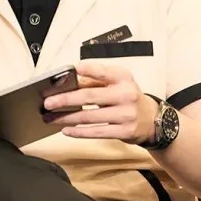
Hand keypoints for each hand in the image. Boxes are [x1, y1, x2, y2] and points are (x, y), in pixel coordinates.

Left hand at [42, 61, 157, 143]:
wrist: (153, 120)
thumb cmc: (128, 97)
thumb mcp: (117, 82)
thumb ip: (95, 80)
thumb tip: (68, 81)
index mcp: (122, 78)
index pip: (103, 72)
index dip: (89, 70)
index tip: (74, 69)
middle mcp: (125, 95)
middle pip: (89, 97)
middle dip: (65, 99)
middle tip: (47, 102)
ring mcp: (125, 114)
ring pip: (89, 117)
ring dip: (66, 118)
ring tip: (50, 118)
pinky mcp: (124, 132)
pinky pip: (96, 132)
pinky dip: (78, 132)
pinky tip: (66, 130)